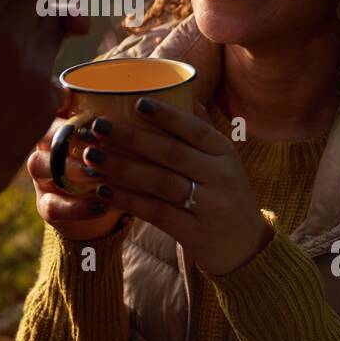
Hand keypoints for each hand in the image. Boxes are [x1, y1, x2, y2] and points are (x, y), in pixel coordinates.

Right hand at [26, 104, 123, 242]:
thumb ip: (125, 121)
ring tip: (99, 175)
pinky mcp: (46, 205)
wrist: (105, 204)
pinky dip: (78, 207)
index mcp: (62, 125)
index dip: (68, 108)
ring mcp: (42, 177)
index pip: (54, 108)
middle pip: (43, 134)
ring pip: (40, 166)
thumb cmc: (118, 162)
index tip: (93, 113)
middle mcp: (46, 147)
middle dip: (68, 137)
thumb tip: (151, 97)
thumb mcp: (122, 139)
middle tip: (97, 141)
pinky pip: (53, 205)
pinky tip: (102, 205)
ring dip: (71, 170)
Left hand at [76, 99, 270, 274]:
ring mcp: (209, 206)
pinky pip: (156, 213)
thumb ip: (201, 131)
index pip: (195, 129)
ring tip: (93, 156)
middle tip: (98, 126)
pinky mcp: (195, 233)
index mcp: (224, 153)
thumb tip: (181, 91)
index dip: (167, 115)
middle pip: (172, 153)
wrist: (246, 249)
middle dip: (132, 137)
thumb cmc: (225, 196)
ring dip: (123, 168)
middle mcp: (220, 176)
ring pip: (161, 182)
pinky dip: (128, 200)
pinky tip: (103, 191)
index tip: (137, 102)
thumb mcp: (222, 162)